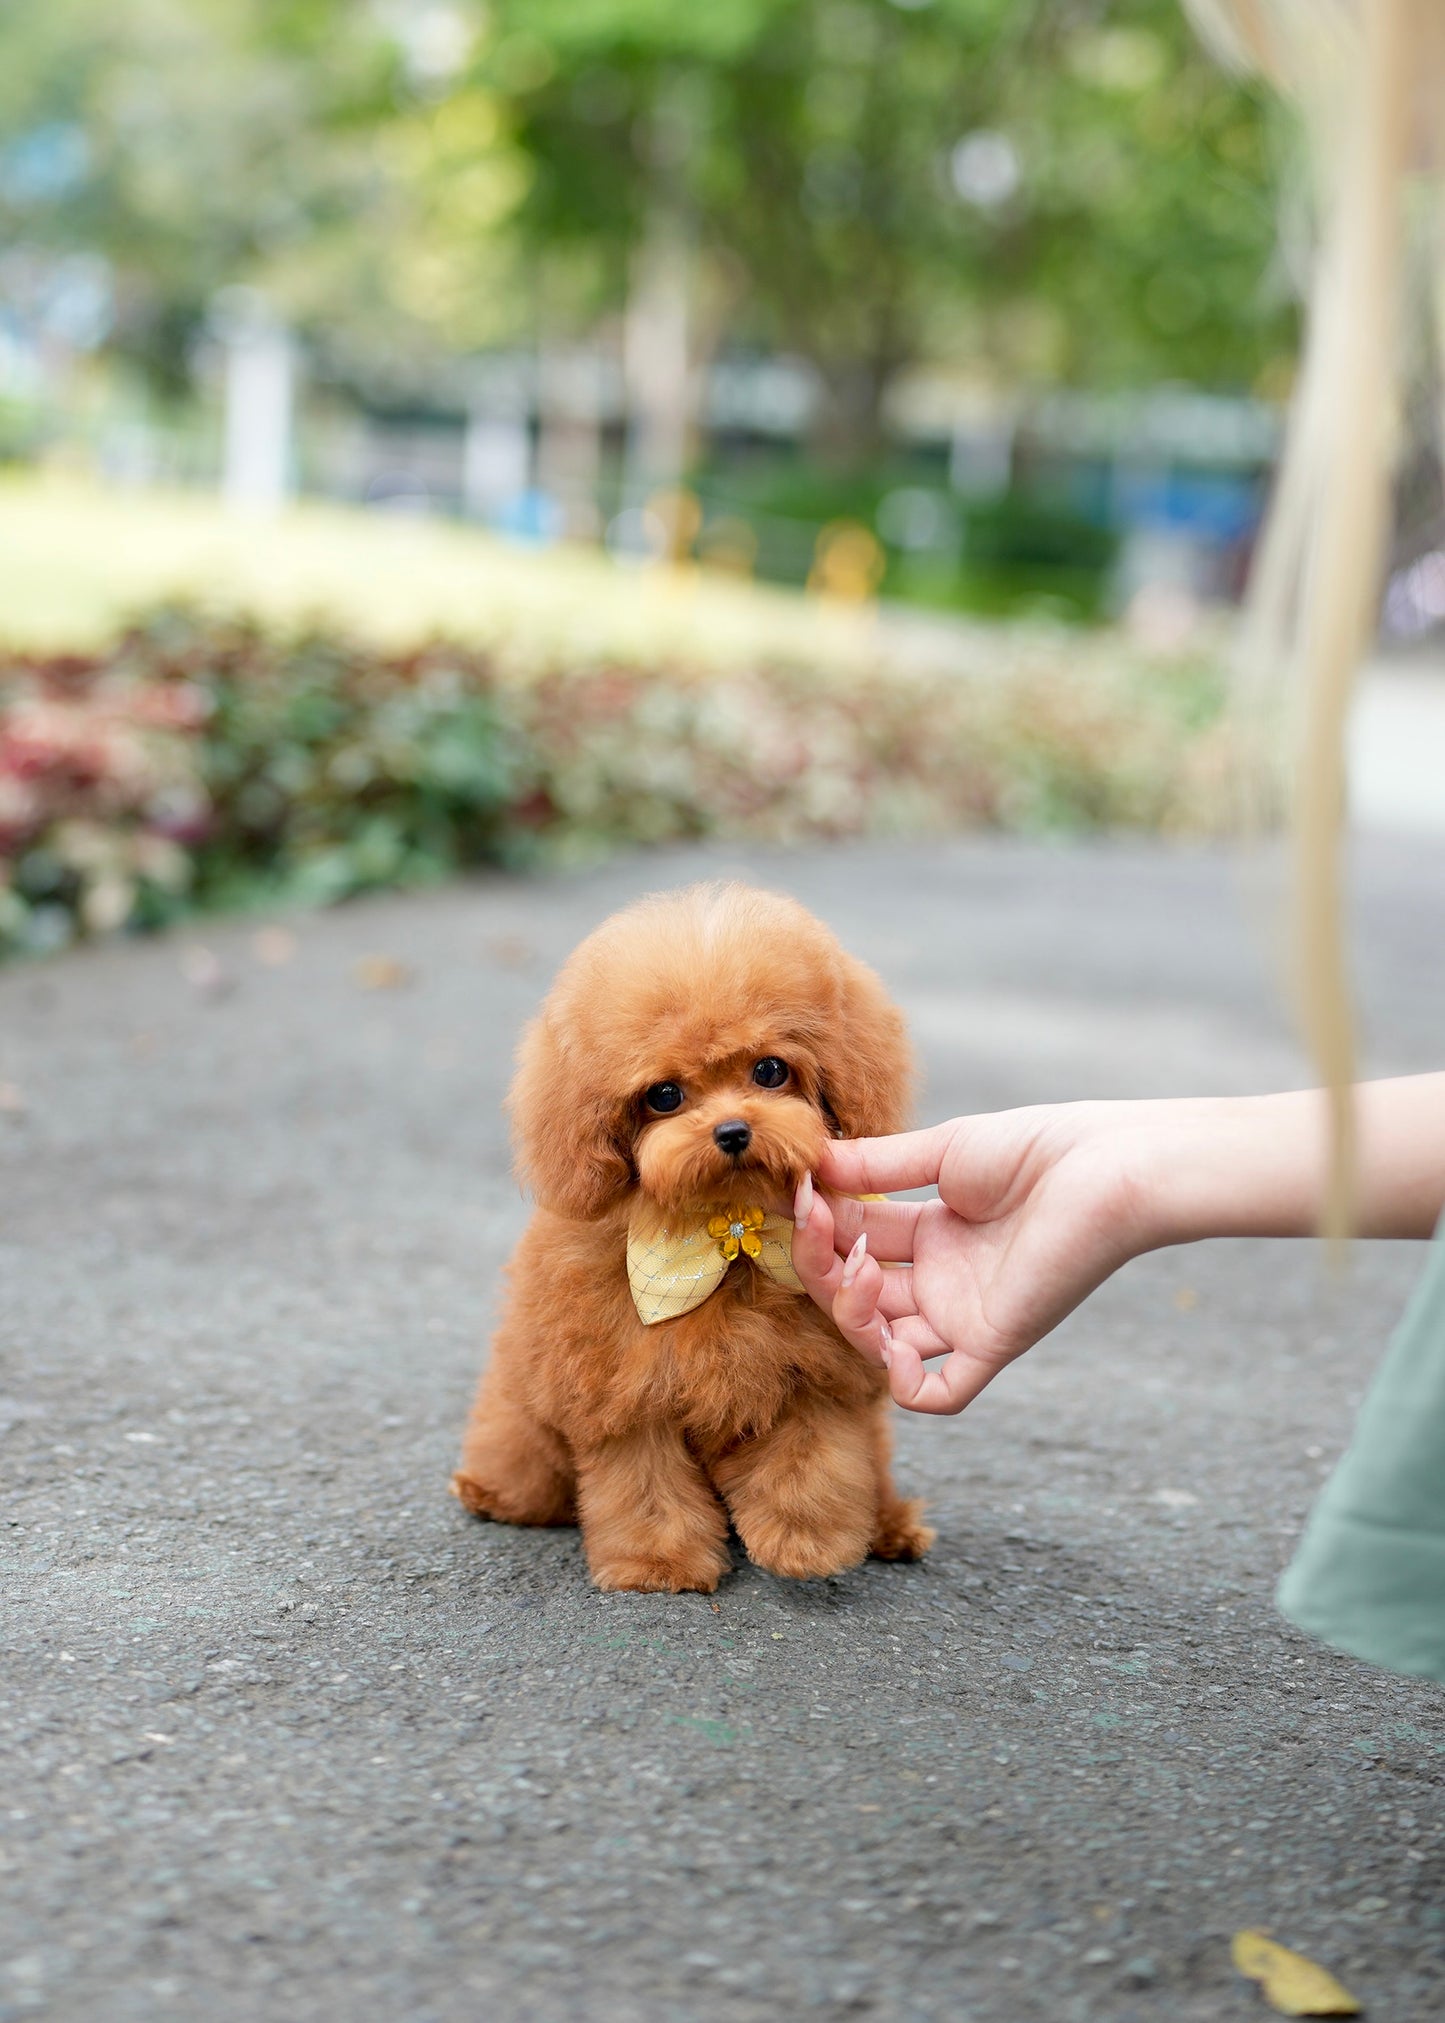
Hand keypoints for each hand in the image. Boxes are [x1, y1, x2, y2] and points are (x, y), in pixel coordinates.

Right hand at [791, 1105, 1154, 1414]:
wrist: (1107, 1168)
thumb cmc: (1036, 1149)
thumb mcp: (943, 1152)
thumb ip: (875, 1166)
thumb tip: (810, 1165)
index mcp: (932, 1234)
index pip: (853, 1242)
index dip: (819, 1225)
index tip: (799, 1189)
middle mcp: (943, 1281)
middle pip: (856, 1295)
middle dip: (822, 1264)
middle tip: (816, 1222)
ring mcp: (964, 1316)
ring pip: (880, 1345)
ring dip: (850, 1312)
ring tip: (857, 1263)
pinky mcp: (994, 1343)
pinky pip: (941, 1394)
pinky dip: (907, 1385)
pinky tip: (892, 1343)